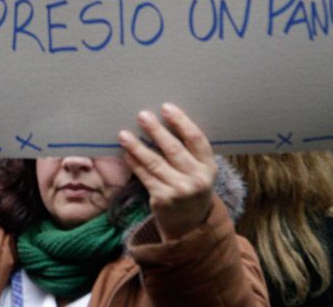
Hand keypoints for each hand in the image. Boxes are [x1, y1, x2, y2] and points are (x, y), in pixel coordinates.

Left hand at [118, 103, 216, 240]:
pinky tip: (126, 153)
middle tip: (142, 115)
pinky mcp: (162, 199)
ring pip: (155, 162)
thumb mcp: (199, 170)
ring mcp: (180, 191)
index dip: (181, 122)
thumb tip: (163, 119)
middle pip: (173, 149)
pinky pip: (145, 176)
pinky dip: (134, 163)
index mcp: (209, 166)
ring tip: (124, 134)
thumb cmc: (192, 187)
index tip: (166, 107)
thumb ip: (188, 150)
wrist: (190, 224)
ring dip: (137, 146)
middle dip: (155, 130)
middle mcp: (197, 179)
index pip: (196, 139)